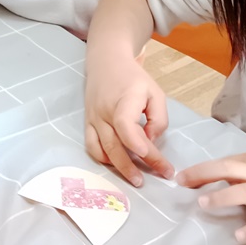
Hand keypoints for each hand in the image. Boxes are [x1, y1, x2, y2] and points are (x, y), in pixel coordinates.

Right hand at [85, 53, 170, 186]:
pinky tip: (117, 165)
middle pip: (115, 144)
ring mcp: (93, 118)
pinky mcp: (87, 123)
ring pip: (102, 149)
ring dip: (118, 167)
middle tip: (148, 181)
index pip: (126, 125)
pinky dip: (103, 159)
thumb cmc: (134, 79)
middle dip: (131, 166)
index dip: (136, 143)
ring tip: (135, 179)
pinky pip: (91, 146)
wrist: (106, 63)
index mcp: (124, 99)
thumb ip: (158, 118)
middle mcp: (104, 110)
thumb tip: (151, 141)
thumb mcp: (155, 92)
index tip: (150, 156)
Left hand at [177, 149, 245, 242]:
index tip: (182, 177)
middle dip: (204, 176)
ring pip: (245, 193)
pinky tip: (237, 236)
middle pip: (230, 170)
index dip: (202, 170)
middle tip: (183, 184)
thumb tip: (221, 174)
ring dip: (222, 197)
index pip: (225, 162)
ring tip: (203, 204)